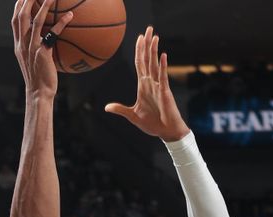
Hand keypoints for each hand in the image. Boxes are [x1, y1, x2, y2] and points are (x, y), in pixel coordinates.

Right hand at [12, 0, 73, 99]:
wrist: (39, 93)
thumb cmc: (39, 78)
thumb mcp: (33, 61)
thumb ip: (36, 47)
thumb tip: (47, 37)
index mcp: (19, 45)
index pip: (15, 21)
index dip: (18, 6)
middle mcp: (22, 44)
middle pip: (21, 16)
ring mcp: (31, 48)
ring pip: (35, 21)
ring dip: (43, 5)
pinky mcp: (42, 53)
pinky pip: (52, 35)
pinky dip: (61, 24)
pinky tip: (70, 16)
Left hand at [105, 26, 189, 141]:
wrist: (166, 132)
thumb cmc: (152, 124)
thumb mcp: (132, 116)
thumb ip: (120, 109)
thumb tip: (106, 107)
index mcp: (143, 86)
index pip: (140, 64)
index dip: (139, 51)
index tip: (140, 38)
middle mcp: (151, 83)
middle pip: (147, 60)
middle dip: (147, 45)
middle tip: (148, 29)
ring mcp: (158, 86)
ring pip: (154, 65)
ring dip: (154, 51)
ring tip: (154, 37)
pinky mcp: (165, 92)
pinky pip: (163, 77)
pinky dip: (162, 66)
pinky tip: (162, 55)